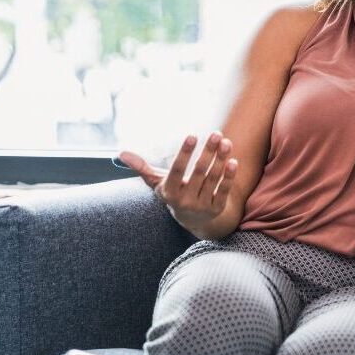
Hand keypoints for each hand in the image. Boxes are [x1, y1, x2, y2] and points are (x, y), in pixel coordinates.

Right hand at [118, 132, 237, 233]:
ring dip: (220, 160)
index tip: (192, 135)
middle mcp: (185, 200)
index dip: (184, 153)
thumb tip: (121, 153)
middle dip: (208, 152)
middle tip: (216, 133)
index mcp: (170, 192)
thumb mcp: (158, 183)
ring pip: (213, 179)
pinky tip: (233, 161)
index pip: (177, 170)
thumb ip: (143, 168)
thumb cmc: (175, 193)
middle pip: (198, 172)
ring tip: (225, 142)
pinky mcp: (216, 209)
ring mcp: (201, 206)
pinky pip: (223, 191)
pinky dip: (228, 176)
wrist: (193, 221)